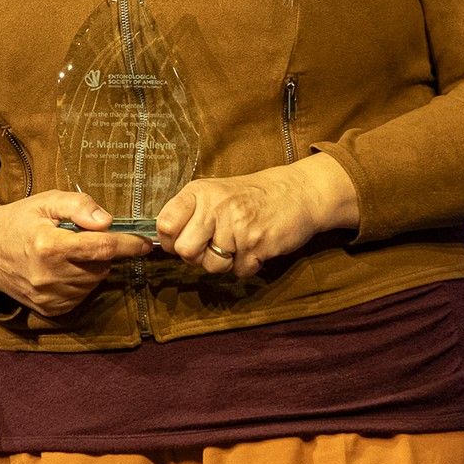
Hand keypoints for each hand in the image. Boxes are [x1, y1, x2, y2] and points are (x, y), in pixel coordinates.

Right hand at [0, 192, 153, 317]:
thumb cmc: (20, 220)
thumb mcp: (46, 201)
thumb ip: (78, 205)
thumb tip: (108, 221)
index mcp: (49, 245)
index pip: (102, 247)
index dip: (128, 245)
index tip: (145, 242)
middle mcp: (49, 276)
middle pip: (100, 266)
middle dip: (103, 251)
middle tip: (85, 238)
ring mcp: (49, 297)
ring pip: (93, 282)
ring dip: (92, 267)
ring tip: (69, 253)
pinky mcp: (50, 310)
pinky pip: (81, 296)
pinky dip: (81, 282)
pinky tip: (63, 269)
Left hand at [153, 153, 358, 279]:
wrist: (297, 192)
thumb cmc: (251, 196)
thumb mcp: (215, 192)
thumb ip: (190, 213)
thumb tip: (166, 243)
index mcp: (200, 192)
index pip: (165, 225)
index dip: (171, 240)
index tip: (182, 240)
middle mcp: (216, 207)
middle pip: (185, 251)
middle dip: (197, 256)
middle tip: (213, 246)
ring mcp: (237, 227)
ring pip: (212, 266)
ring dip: (224, 263)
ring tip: (237, 244)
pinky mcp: (258, 245)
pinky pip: (239, 271)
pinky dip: (246, 265)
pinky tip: (254, 247)